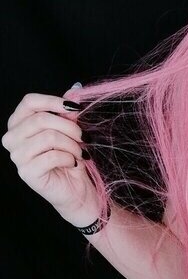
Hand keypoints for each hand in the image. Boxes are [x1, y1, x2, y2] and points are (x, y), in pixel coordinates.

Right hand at [2, 88, 99, 224]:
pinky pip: (53, 155)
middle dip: (70, 127)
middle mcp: (12, 138)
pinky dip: (70, 158)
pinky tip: (72, 164)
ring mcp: (16, 156)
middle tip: (85, 138)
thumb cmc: (71, 158)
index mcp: (19, 123)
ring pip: (49, 137)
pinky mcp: (26, 172)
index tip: (76, 109)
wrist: (76, 190)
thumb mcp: (71, 130)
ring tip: (80, 153)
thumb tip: (75, 88)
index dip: (54, 101)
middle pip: (41, 119)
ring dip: (72, 145)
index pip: (29, 101)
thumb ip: (68, 111)